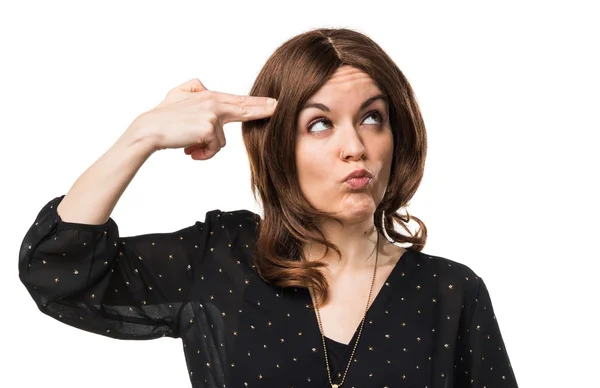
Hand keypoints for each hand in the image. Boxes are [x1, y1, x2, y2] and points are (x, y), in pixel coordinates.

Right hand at [134, 78, 276, 159]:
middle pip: (243, 109)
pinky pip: (213, 149)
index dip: (257, 102)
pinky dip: (202, 154)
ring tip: (189, 144)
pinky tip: (189, 150)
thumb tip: (206, 87)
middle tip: (277, 107)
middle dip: (261, 110)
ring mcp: (212, 115)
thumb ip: (195, 88)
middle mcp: (214, 102)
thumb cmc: (163, 116)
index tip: (274, 102)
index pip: (238, 100)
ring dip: (206, 148)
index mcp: (210, 96)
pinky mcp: (209, 128)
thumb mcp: (178, 93)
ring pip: (221, 142)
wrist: (148, 129)